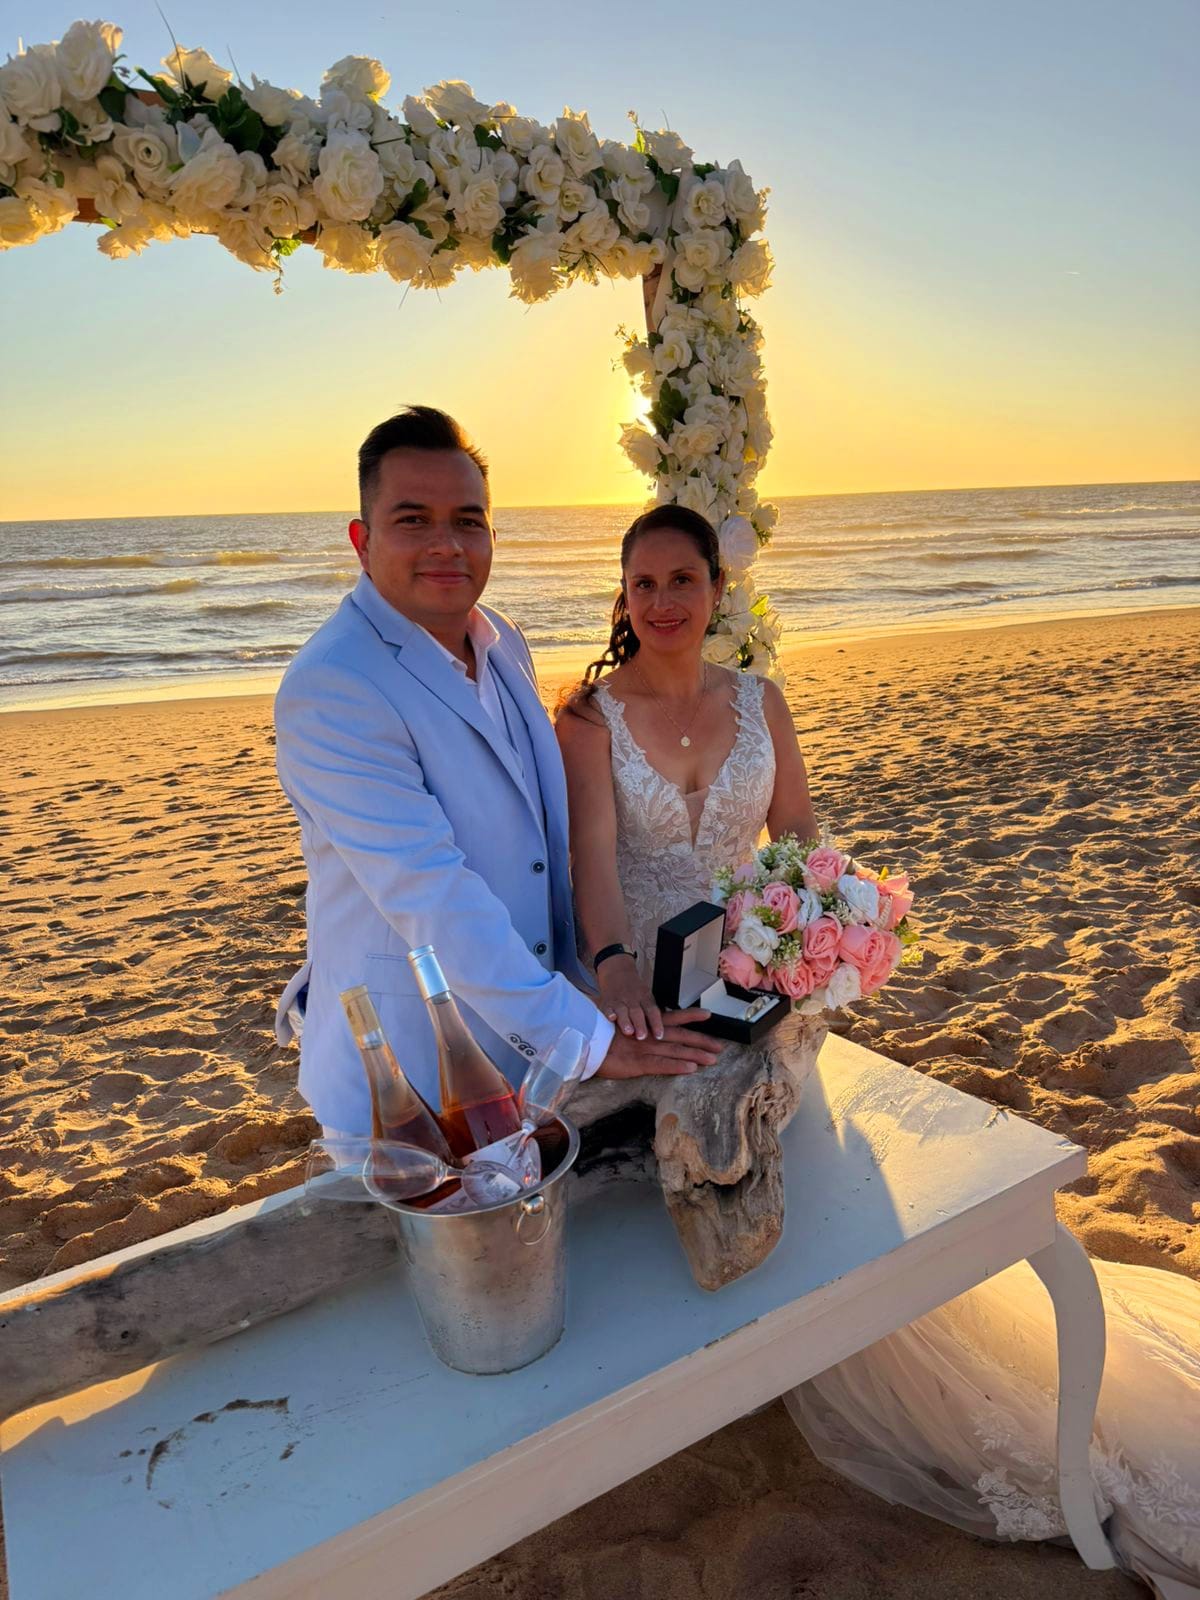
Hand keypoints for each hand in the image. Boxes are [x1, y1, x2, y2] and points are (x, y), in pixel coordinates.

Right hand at [595, 1008, 724, 1078]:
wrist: (584, 1042)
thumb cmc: (600, 1035)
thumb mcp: (619, 1026)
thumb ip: (632, 1025)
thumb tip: (640, 1026)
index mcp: (646, 1025)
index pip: (673, 1017)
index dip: (691, 1016)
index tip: (708, 1015)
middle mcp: (650, 1034)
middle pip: (681, 1036)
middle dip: (702, 1041)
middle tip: (720, 1047)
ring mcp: (646, 1049)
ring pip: (676, 1050)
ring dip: (696, 1054)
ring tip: (713, 1059)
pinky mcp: (639, 1063)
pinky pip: (662, 1064)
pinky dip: (678, 1066)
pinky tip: (692, 1068)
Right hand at [597, 954, 662, 1040]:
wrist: (617, 970)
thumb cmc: (634, 988)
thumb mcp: (646, 996)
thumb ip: (651, 1012)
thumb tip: (667, 1029)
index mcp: (645, 998)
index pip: (652, 1011)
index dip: (656, 1023)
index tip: (659, 1035)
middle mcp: (632, 999)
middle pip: (637, 1012)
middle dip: (640, 1025)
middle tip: (642, 1037)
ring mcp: (619, 1000)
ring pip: (623, 1011)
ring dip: (626, 1021)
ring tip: (628, 1031)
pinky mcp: (607, 1001)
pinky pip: (607, 1007)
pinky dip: (609, 1013)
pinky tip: (611, 1018)